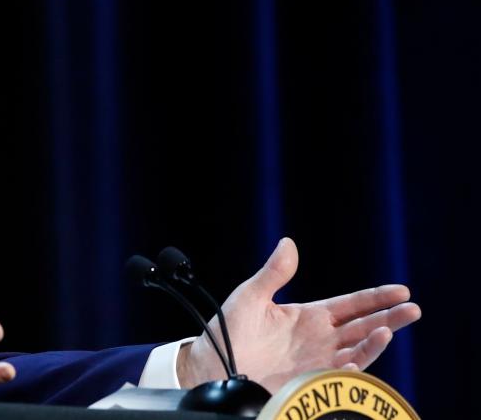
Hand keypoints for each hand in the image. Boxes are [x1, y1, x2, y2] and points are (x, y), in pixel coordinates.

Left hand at [177, 238, 421, 391]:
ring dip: (375, 342)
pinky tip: (361, 358)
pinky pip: (340, 375)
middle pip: (363, 326)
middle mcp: (319, 338)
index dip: (376, 298)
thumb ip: (273, 274)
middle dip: (389, 318)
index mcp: (309, 316)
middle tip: (412, 309)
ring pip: (357, 350)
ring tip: (387, 330)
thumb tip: (288, 242)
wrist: (212, 364)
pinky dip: (354, 367)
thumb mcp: (250, 296)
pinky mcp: (311, 381)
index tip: (401, 291)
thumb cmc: (228, 330)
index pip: (351, 304)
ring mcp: (317, 360)